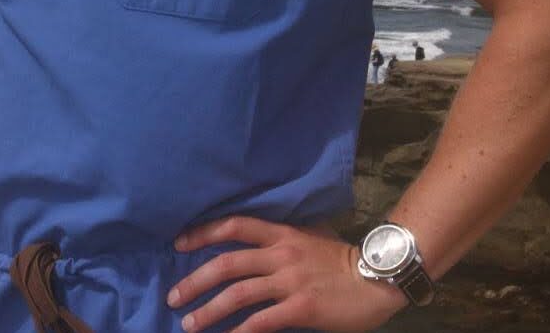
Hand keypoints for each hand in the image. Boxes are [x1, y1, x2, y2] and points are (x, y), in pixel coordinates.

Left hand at [167, 215, 404, 332]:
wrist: (376, 278)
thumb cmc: (340, 259)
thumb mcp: (307, 237)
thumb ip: (280, 240)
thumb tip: (253, 244)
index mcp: (280, 233)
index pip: (233, 225)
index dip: (202, 233)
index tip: (179, 244)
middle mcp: (280, 254)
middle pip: (226, 264)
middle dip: (195, 281)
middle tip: (174, 297)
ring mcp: (289, 281)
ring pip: (238, 294)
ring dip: (208, 311)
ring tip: (188, 324)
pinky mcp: (300, 308)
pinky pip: (261, 322)